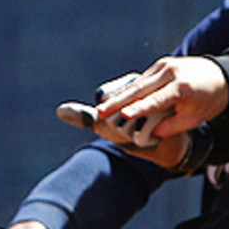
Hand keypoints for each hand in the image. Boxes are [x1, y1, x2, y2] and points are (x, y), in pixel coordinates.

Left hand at [56, 97, 190, 168]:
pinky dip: (145, 140)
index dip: (109, 119)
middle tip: (133, 129)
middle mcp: (146, 88)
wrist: (163, 145)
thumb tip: (58, 111)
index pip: (107, 104)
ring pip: (129, 123)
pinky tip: (153, 137)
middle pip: (116, 114)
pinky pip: (144, 133)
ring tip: (144, 132)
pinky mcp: (170, 115)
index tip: (121, 120)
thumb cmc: (133, 131)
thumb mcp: (105, 124)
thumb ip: (84, 117)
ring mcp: (160, 100)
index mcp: (130, 84)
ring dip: (133, 135)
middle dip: (121, 128)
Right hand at [95, 57, 228, 137]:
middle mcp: (171, 73)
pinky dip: (130, 90)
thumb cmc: (209, 101)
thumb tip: (150, 132)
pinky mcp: (161, 64)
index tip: (125, 115)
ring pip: (138, 83)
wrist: (221, 75)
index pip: (158, 100)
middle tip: (100, 114)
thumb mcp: (195, 118)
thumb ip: (173, 126)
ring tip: (102, 110)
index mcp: (183, 87)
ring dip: (119, 96)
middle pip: (140, 89)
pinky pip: (143, 79)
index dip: (140, 108)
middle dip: (118, 102)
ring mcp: (165, 66)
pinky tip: (115, 100)